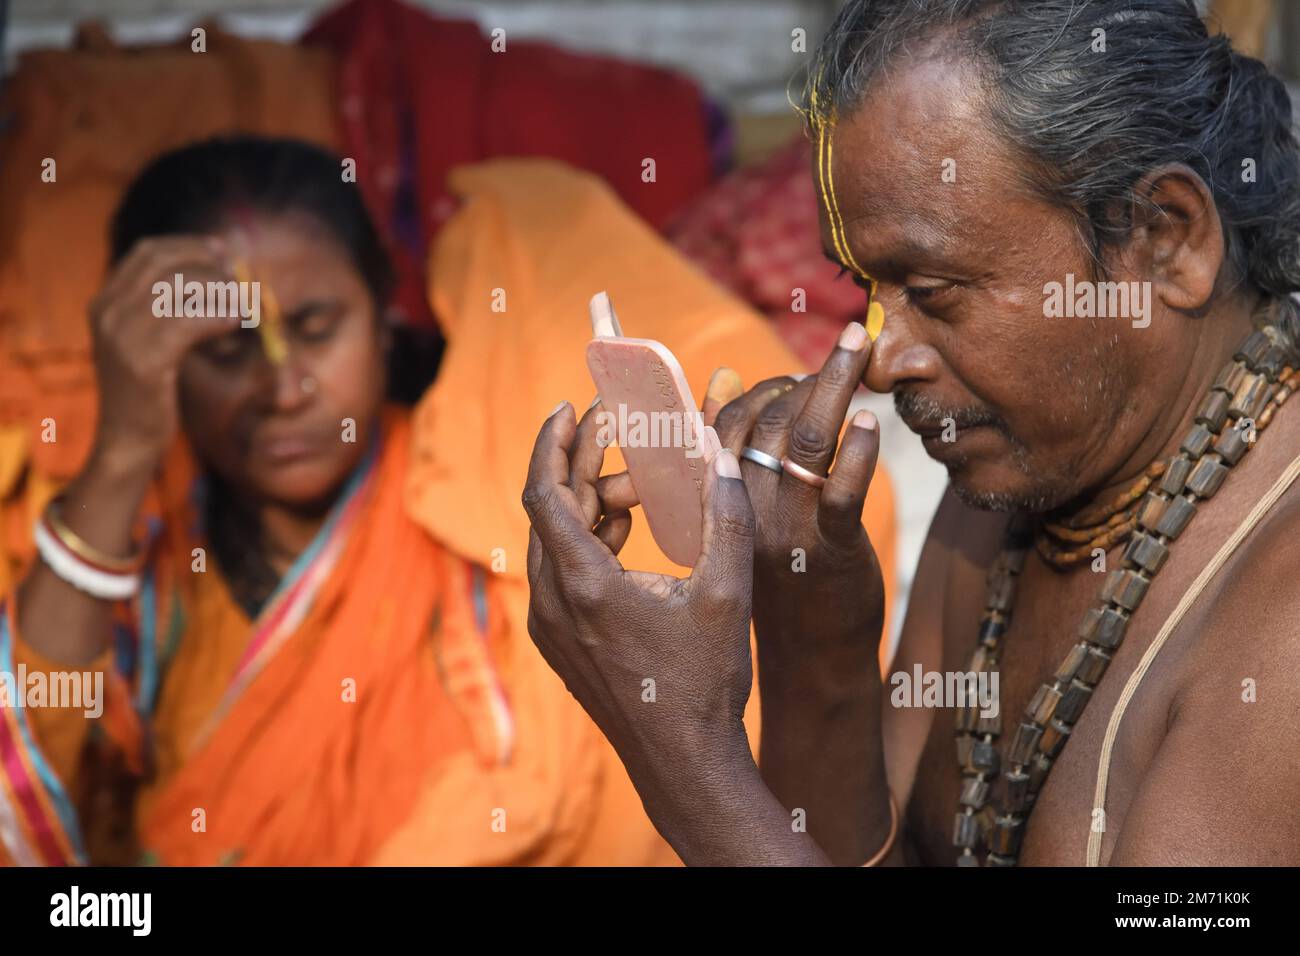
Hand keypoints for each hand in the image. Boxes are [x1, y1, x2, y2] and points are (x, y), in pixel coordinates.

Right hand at [87, 235, 241, 473]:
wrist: (127, 440)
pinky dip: (217, 317)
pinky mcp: (142, 361)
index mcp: (105, 301)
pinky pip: (188, 323)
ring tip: (245, 304)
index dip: (189, 246)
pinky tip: (236, 321)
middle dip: (209, 265)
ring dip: (220, 291)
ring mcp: (120, 335)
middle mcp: (107, 311)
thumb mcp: (153, 341)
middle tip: (240, 278)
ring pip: (179, 289)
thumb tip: (223, 274)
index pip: (148, 252)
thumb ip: (173, 308)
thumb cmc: (150, 391)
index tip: (223, 251)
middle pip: (165, 264)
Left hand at [522, 400, 757, 810]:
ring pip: (555, 542)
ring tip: (638, 487)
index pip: (545, 491)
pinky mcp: (561, 645)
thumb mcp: (727, 591)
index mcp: (584, 585)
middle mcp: (553, 604)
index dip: (553, 442)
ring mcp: (552, 629)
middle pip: (550, 511)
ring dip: (589, 505)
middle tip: (618, 435)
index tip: (570, 407)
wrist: (684, 765)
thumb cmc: (705, 683)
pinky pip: (560, 574)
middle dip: (583, 466)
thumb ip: (726, 513)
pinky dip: (587, 541)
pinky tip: (627, 532)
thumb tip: (718, 449)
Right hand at [711, 321, 883, 662]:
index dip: (759, 389)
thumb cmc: (782, 573)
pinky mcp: (830, 549)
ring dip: (834, 383)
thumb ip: (734, 445)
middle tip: (843, 352)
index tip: (792, 377)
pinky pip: (842, 489)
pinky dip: (858, 449)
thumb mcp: (747, 513)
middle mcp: (746, 511)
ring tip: (860, 345)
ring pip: (806, 439)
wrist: (810, 658)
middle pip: (768, 421)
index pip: (723, 424)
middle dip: (803, 377)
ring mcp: (788, 530)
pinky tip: (871, 420)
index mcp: (719, 501)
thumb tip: (724, 374)